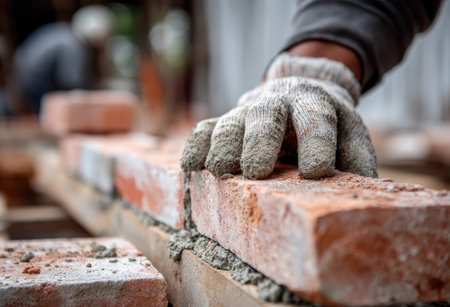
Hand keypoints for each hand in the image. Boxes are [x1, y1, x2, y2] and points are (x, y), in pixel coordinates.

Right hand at [181, 53, 376, 178]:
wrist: (296, 92)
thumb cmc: (324, 123)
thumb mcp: (349, 133)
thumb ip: (356, 158)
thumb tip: (365, 192)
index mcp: (313, 105)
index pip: (316, 120)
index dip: (317, 144)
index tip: (315, 172)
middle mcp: (277, 104)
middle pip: (265, 117)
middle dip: (259, 143)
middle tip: (256, 172)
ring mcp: (247, 112)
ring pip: (229, 123)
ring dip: (223, 147)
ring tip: (220, 172)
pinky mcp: (225, 120)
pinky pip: (205, 129)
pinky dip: (196, 146)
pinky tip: (191, 166)